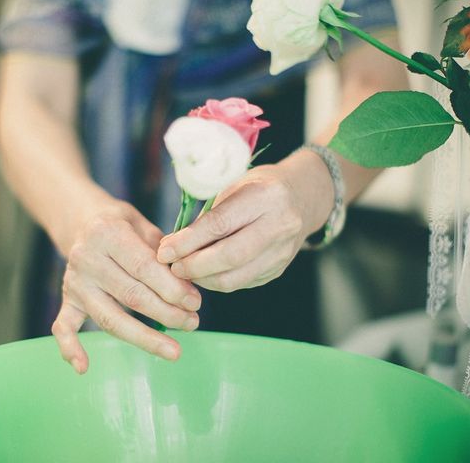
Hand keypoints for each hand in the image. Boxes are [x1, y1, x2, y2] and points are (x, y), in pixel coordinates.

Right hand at [52, 200, 200, 373]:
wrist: (81, 220)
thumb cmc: (121, 224)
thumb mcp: (142, 224)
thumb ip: (163, 251)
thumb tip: (189, 283)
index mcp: (108, 233)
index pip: (144, 267)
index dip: (171, 288)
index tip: (196, 303)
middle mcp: (87, 258)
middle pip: (131, 296)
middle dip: (167, 314)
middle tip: (193, 323)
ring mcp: (75, 282)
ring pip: (110, 318)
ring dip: (144, 338)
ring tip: (174, 351)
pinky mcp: (66, 299)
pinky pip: (64, 326)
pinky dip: (69, 348)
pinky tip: (83, 368)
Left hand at [157, 153, 332, 291]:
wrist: (304, 196)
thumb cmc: (259, 186)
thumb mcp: (234, 185)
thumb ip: (209, 215)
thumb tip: (174, 245)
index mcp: (265, 196)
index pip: (220, 224)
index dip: (188, 242)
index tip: (165, 250)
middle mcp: (280, 225)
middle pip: (229, 256)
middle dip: (194, 266)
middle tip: (172, 267)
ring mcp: (283, 251)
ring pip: (235, 278)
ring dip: (203, 279)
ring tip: (184, 272)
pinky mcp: (279, 269)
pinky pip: (242, 283)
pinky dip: (217, 282)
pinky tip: (204, 273)